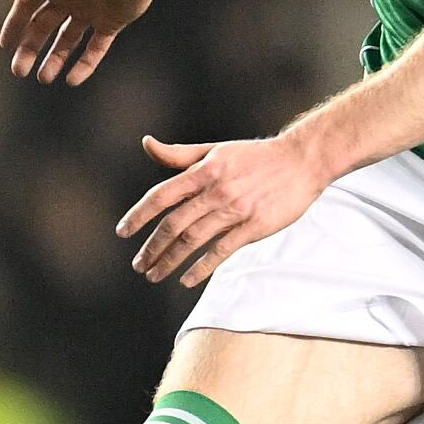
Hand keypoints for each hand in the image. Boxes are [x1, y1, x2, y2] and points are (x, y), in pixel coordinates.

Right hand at [0, 0, 160, 85]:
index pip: (27, 7)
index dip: (16, 25)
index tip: (5, 46)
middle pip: (45, 27)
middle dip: (31, 49)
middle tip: (19, 71)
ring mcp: (91, 11)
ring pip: (68, 40)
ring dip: (55, 59)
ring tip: (44, 78)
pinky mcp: (111, 23)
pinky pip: (96, 48)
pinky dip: (85, 64)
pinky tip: (72, 79)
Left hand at [117, 130, 329, 286]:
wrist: (301, 160)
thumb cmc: (255, 156)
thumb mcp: (215, 149)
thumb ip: (179, 154)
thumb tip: (146, 144)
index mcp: (203, 170)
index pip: (161, 196)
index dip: (138, 215)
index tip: (122, 232)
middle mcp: (215, 191)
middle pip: (173, 224)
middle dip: (152, 247)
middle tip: (138, 265)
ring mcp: (235, 210)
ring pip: (193, 240)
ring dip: (169, 260)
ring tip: (154, 274)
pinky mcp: (254, 227)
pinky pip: (221, 251)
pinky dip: (201, 268)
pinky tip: (186, 280)